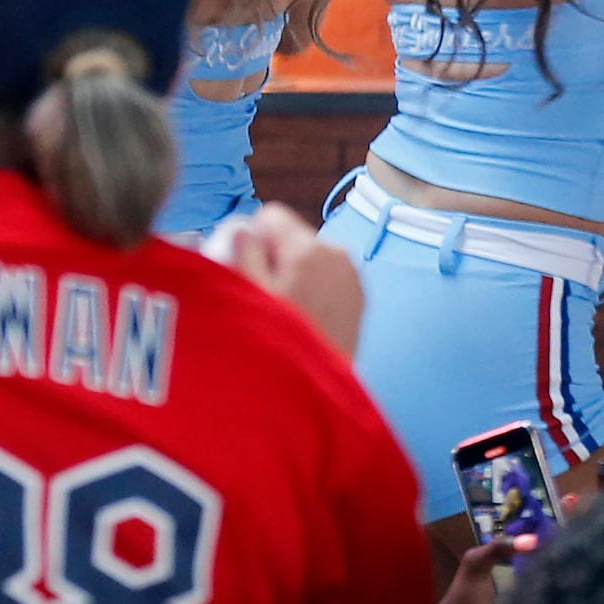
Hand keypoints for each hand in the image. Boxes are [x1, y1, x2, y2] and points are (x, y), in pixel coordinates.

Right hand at [220, 203, 363, 356]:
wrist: (315, 388)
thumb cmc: (276, 343)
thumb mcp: (248, 297)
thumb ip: (244, 255)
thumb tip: (243, 229)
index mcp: (308, 250)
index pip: (273, 215)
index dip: (252, 236)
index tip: (244, 264)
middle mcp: (337, 254)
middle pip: (293, 236)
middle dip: (274, 255)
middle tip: (262, 293)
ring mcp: (352, 276)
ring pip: (311, 257)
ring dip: (295, 272)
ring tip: (283, 311)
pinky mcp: (360, 296)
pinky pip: (329, 277)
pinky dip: (314, 287)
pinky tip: (303, 318)